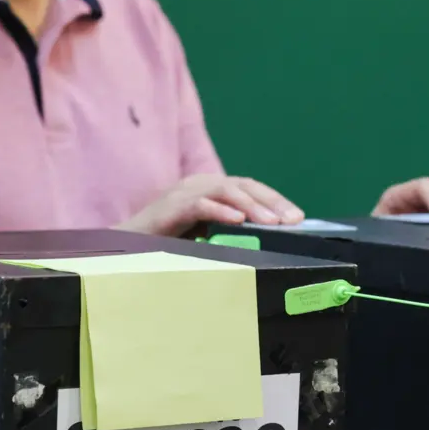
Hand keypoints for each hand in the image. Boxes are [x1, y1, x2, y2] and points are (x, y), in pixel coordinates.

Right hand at [116, 174, 303, 236]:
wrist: (130, 244)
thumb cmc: (172, 241)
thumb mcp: (210, 234)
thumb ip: (233, 232)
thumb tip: (270, 241)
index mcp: (213, 189)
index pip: (252, 189)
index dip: (276, 200)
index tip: (298, 218)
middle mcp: (202, 184)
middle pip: (244, 186)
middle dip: (272, 202)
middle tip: (293, 219)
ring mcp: (186, 192)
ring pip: (226, 191)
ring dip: (252, 206)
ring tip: (272, 221)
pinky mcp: (172, 206)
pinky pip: (200, 205)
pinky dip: (220, 211)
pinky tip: (237, 221)